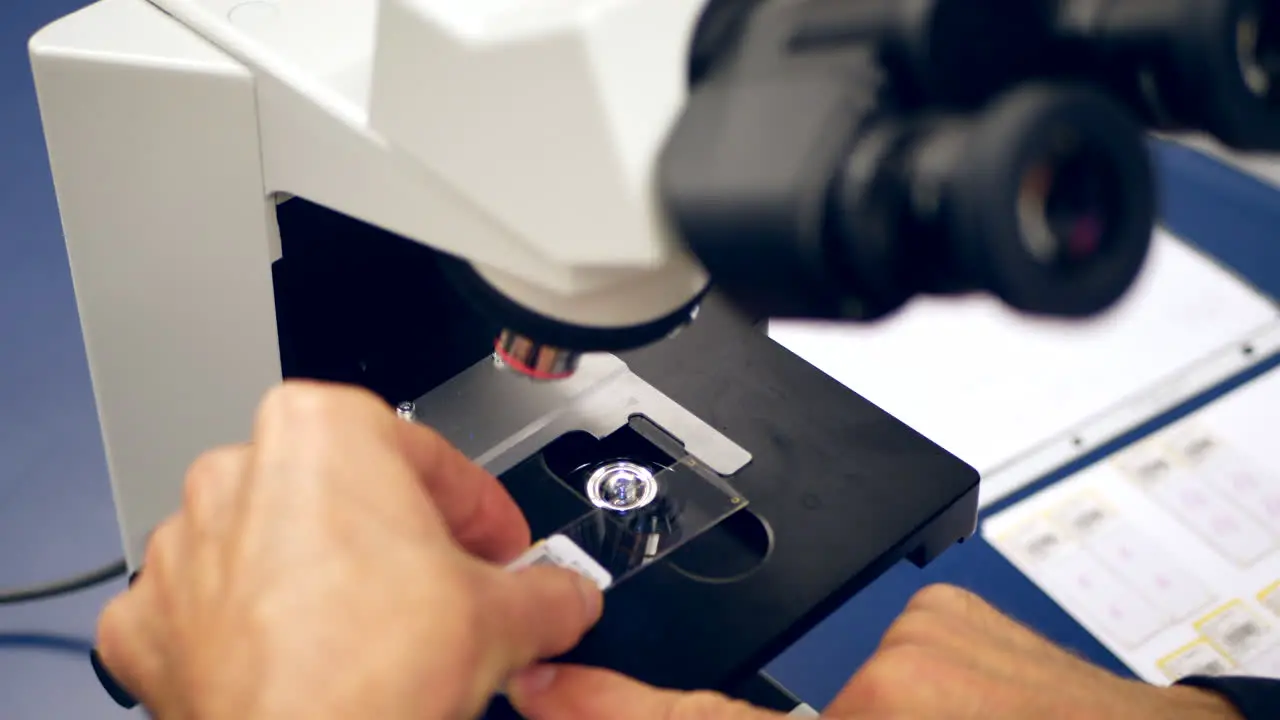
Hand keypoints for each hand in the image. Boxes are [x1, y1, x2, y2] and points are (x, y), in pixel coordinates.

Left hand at [95, 381, 602, 719]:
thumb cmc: (372, 675)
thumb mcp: (506, 614)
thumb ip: (549, 590)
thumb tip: (564, 599)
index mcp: (320, 432)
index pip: (429, 456)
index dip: (481, 509)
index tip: (500, 546)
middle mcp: (237, 475)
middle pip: (348, 496)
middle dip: (403, 542)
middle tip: (451, 590)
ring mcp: (186, 549)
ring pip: (280, 548)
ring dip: (330, 581)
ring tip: (383, 637)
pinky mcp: (150, 624)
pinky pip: (220, 611)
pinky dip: (261, 633)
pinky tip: (310, 667)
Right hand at [507, 584, 1240, 719]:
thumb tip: (724, 704)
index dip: (612, 708)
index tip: (551, 681)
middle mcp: (882, 680)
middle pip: (773, 709)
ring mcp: (920, 633)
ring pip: (836, 686)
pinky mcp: (948, 604)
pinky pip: (886, 648)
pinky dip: (903, 689)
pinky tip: (962, 717)